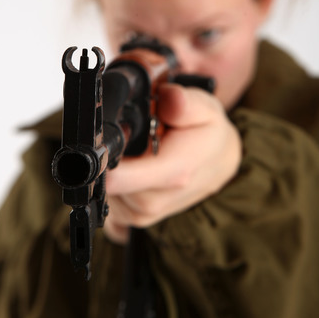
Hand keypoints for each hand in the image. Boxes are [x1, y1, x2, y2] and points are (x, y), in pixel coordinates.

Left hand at [103, 83, 241, 243]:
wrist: (219, 162)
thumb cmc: (208, 134)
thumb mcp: (205, 108)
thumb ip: (185, 103)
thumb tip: (168, 98)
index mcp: (171, 173)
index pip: (118, 178)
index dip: (101, 159)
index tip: (99, 143)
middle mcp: (155, 200)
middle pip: (104, 182)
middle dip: (108, 158)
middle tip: (130, 140)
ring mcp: (144, 213)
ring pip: (104, 191)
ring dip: (112, 170)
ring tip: (136, 154)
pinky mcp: (137, 219)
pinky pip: (109, 202)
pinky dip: (115, 183)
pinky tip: (133, 168)